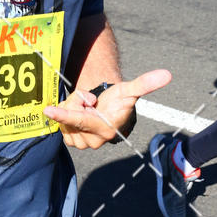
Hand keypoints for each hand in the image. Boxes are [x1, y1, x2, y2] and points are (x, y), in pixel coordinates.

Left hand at [44, 69, 170, 149]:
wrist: (113, 113)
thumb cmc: (119, 101)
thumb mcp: (130, 90)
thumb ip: (145, 83)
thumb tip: (167, 74)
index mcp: (104, 128)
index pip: (80, 119)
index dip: (64, 113)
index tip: (48, 109)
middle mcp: (92, 140)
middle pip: (69, 114)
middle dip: (77, 101)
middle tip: (91, 99)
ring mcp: (81, 143)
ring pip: (63, 120)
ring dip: (72, 108)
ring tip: (87, 108)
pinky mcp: (72, 141)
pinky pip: (61, 124)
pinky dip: (67, 116)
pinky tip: (79, 115)